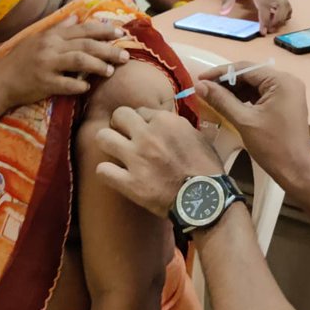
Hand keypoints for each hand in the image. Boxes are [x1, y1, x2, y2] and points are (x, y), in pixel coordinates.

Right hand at [0, 18, 129, 113]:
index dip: (104, 31)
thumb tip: (75, 17)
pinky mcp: (44, 83)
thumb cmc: (20, 60)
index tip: (121, 33)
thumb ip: (58, 28)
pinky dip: (79, 84)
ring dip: (98, 65)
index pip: (83, 29)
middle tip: (125, 55)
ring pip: (79, 60)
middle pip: (86, 44)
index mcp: (51, 35)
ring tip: (111, 71)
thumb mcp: (38, 38)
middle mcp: (51, 46)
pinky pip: (66, 83)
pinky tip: (87, 86)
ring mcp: (47, 64)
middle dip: (108, 49)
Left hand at [94, 106, 224, 216]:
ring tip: (114, 150)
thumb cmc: (207, 168)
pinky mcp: (130, 183)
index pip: (140, 110)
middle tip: (123, 135)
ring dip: (107, 143)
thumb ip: (175, 126)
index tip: (145, 130)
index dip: (142, 121)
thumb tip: (161, 124)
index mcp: (166, 121)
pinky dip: (107, 172)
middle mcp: (147, 135)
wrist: (206, 199)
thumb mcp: (196, 136)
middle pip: (118, 115)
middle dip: (119, 124)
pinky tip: (114, 175)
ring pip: (102, 137)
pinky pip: (102, 170)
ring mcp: (136, 158)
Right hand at [195, 64, 309, 191]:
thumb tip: (199, 85)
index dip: (220, 73)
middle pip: (251, 75)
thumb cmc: (272, 146)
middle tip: (204, 89)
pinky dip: (245, 98)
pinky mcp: (285, 103)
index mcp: (281, 81)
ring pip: (255, 85)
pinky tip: (228, 103)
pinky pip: (261, 94)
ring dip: (234, 90)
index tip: (199, 79)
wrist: (296, 170)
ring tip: (212, 96)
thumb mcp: (244, 121)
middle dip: (227, 82)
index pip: (246, 69)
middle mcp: (287, 81)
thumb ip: (221, 100)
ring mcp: (287, 92)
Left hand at [220, 0, 291, 33]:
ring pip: (287, 7)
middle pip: (282, 6)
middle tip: (269, 31)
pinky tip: (276, 21)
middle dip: (278, 21)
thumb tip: (223, 12)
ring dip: (282, 19)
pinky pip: (288, 7)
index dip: (265, 20)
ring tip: (272, 28)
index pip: (265, 6)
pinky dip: (285, 16)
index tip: (263, 32)